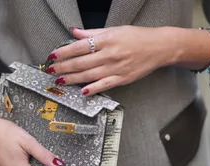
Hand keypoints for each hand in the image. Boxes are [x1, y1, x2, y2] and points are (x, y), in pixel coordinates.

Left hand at [45, 26, 178, 94]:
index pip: (79, 47)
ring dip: (72, 79)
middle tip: (50, 70)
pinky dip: (93, 89)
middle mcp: (110, 54)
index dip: (64, 52)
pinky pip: (104, 85)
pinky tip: (82, 92)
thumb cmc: (137, 37)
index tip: (52, 56)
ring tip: (60, 80)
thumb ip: (92, 33)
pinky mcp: (122, 79)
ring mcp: (116, 68)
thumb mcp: (114, 29)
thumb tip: (74, 31)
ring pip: (89, 75)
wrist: (160, 47)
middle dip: (63, 67)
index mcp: (107, 40)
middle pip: (81, 63)